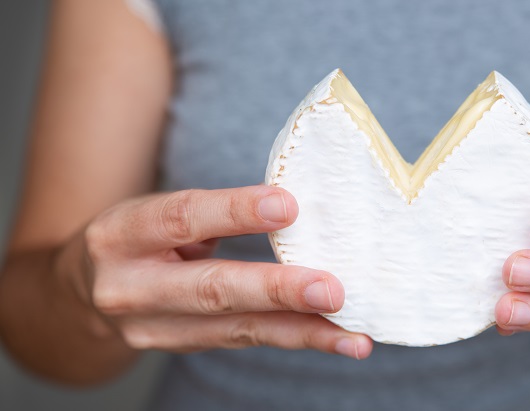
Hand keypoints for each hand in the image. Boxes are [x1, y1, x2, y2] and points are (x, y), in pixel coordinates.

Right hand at [59, 186, 371, 357]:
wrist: (80, 295)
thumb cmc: (138, 239)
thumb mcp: (157, 213)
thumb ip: (211, 215)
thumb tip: (294, 209)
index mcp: (122, 234)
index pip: (182, 218)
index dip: (234, 212)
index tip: (288, 205)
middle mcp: (131, 288)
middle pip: (211, 289)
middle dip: (276, 290)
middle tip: (331, 290)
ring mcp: (154, 328)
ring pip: (237, 328)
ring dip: (303, 331)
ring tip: (352, 333)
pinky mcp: (181, 348)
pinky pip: (246, 341)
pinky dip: (296, 337)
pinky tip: (337, 338)